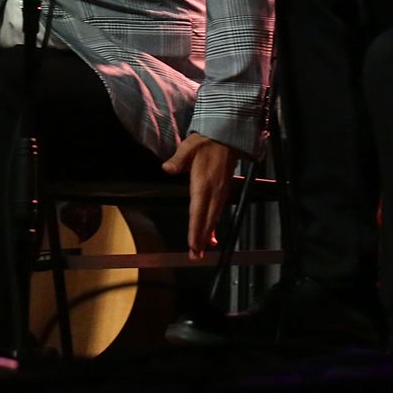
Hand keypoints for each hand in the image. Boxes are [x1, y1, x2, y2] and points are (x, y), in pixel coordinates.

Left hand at [162, 132, 242, 258]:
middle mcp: (214, 190)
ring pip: (214, 217)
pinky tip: (211, 233)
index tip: (193, 244)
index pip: (198, 211)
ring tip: (202, 249)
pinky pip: (218, 211)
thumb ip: (178, 160)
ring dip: (208, 234)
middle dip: (201, 239)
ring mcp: (220, 191)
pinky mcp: (224, 190)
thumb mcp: (188, 147)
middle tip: (196, 256)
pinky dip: (214, 224)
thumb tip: (167, 168)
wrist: (226, 137)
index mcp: (203, 183)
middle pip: (207, 219)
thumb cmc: (205, 142)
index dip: (196, 229)